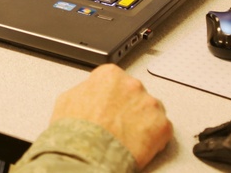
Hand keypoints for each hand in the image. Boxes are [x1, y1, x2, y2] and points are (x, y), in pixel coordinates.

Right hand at [51, 64, 172, 168]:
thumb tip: (89, 94)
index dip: (112, 97)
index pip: (116, 81)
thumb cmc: (75, 132)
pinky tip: (139, 146)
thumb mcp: (67, 100)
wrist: (86, 155)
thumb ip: (85, 91)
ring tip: (128, 138)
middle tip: (117, 125)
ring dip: (143, 122)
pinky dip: (154, 139)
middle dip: (129, 108)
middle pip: (135, 94)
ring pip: (151, 111)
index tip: (109, 107)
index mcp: (110, 75)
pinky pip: (162, 130)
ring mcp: (150, 104)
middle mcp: (133, 84)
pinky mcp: (162, 126)